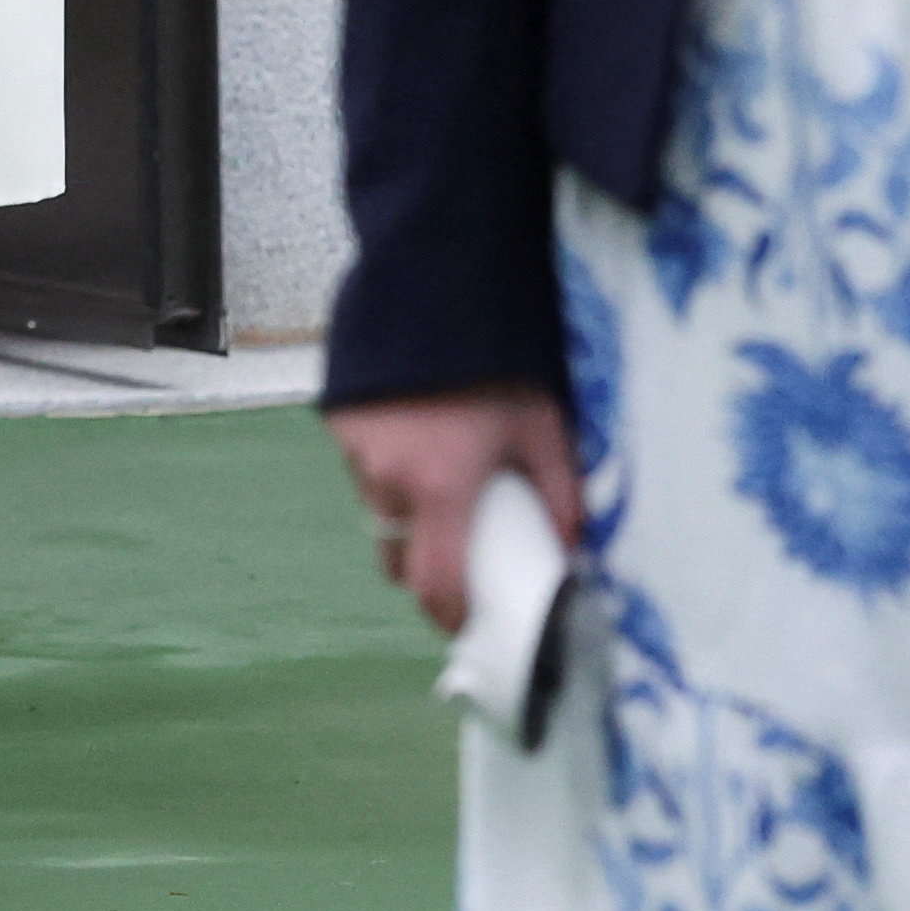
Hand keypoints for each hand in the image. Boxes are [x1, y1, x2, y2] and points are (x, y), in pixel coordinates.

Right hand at [326, 383, 579, 635]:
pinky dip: (387, 475)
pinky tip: (417, 446)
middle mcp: (388, 478)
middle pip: (397, 559)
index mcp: (440, 487)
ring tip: (441, 493)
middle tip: (459, 560)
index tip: (470, 625)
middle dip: (425, 571)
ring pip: (378, 515)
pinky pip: (363, 472)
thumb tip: (570, 547)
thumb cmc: (496, 359)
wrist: (433, 285)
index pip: (437, 584)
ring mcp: (357, 451)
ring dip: (405, 520)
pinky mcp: (339, 423)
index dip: (452, 616)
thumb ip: (559, 493)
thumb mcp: (543, 425)